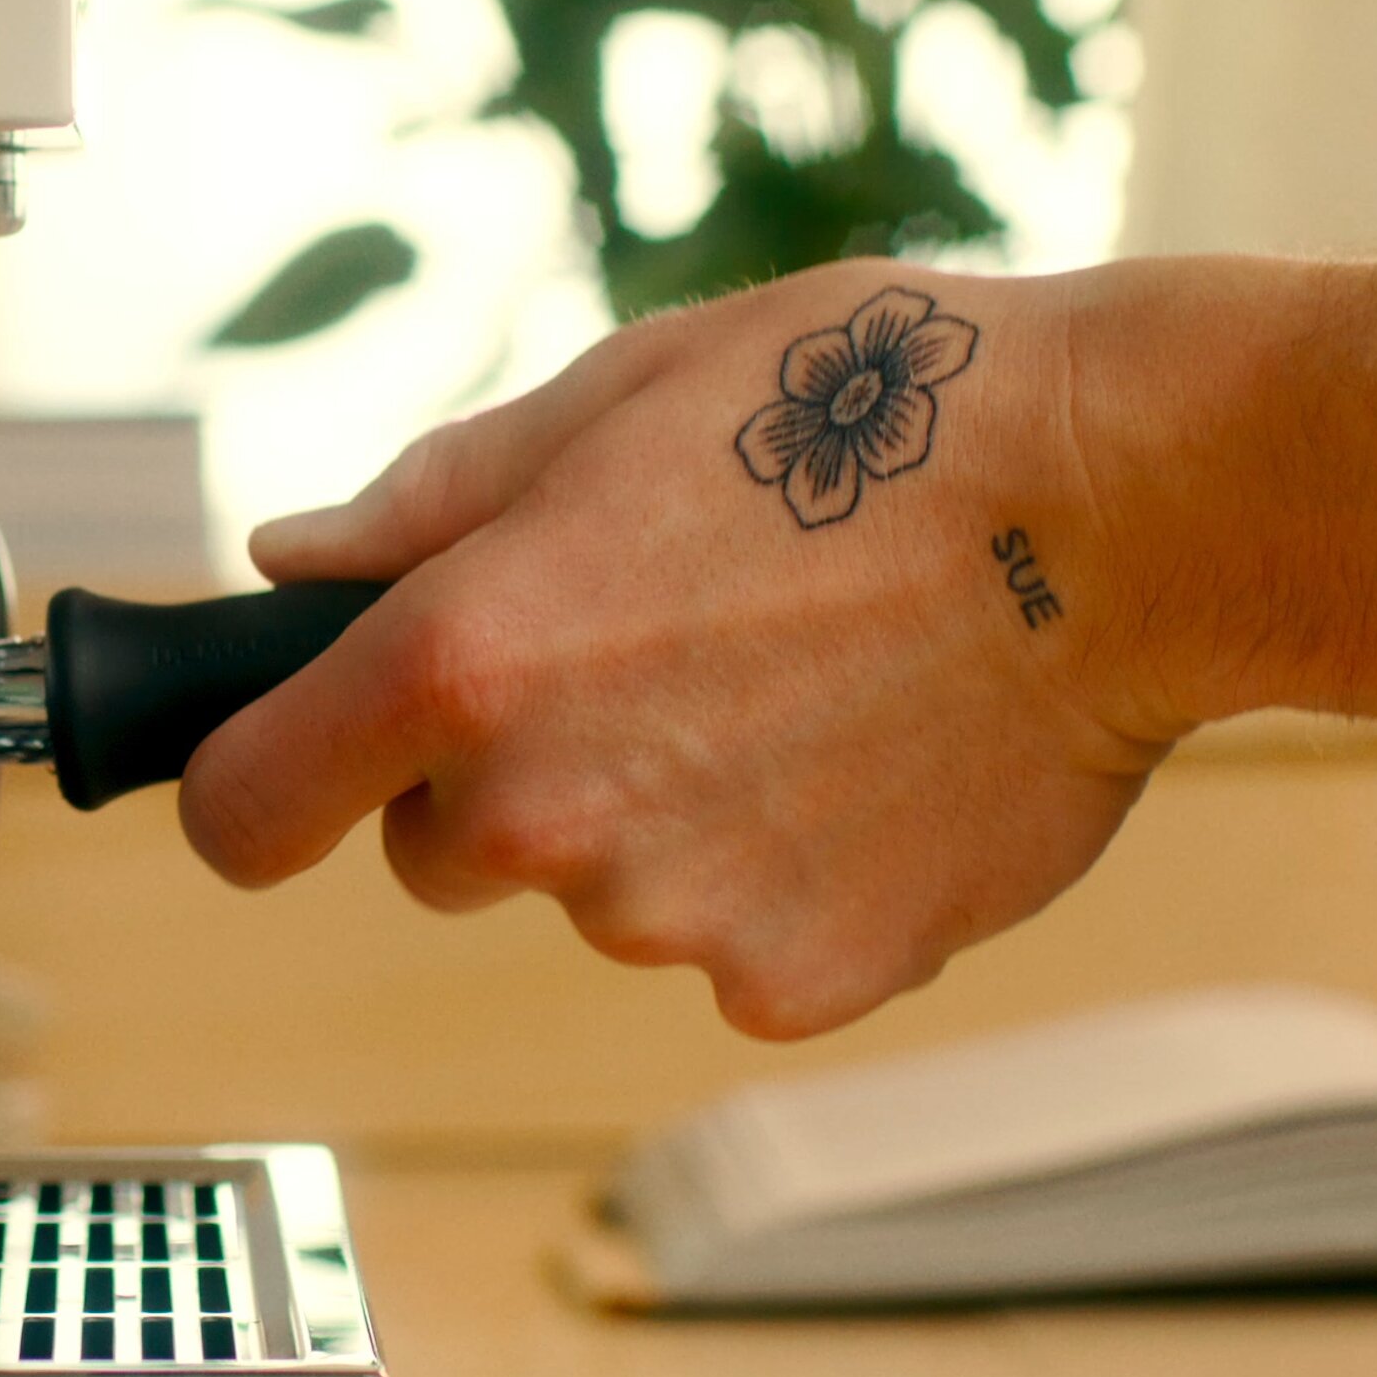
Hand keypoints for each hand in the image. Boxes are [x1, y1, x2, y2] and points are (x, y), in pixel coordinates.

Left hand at [176, 260, 1175, 1037]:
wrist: (1130, 509)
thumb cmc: (876, 416)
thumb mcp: (617, 397)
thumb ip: (428, 505)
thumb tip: (296, 561)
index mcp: (466, 656)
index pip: (246, 808)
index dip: (253, 793)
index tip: (278, 781)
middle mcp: (548, 809)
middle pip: (436, 852)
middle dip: (500, 778)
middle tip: (650, 658)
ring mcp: (675, 917)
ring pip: (595, 897)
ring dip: (653, 821)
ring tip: (792, 687)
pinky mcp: (804, 980)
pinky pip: (731, 949)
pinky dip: (778, 880)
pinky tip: (865, 765)